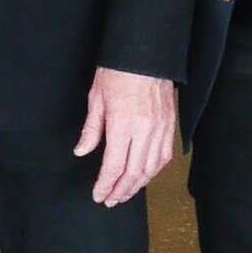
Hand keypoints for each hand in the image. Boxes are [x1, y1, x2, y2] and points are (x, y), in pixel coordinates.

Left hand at [77, 66, 179, 206]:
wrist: (146, 52)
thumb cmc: (117, 71)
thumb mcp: (96, 98)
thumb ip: (91, 130)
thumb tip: (81, 151)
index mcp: (123, 124)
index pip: (114, 166)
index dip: (105, 185)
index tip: (98, 195)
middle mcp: (145, 129)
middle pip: (134, 172)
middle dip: (121, 190)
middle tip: (110, 200)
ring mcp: (161, 128)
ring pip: (152, 168)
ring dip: (138, 184)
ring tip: (125, 193)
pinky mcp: (170, 124)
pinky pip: (164, 155)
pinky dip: (154, 170)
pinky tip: (145, 175)